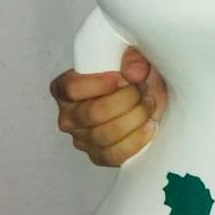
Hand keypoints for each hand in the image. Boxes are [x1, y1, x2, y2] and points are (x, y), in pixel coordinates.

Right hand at [50, 47, 167, 165]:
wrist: (148, 101)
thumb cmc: (134, 78)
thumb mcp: (134, 59)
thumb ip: (133, 58)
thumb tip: (134, 73)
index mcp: (66, 88)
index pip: (70, 89)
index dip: (99, 84)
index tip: (123, 79)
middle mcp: (69, 116)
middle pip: (92, 114)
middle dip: (126, 100)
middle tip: (141, 92)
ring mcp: (82, 140)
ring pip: (104, 135)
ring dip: (135, 118)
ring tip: (148, 105)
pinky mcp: (99, 156)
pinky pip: (114, 155)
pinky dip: (136, 140)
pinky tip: (149, 125)